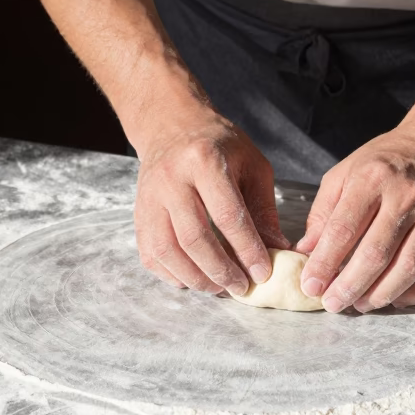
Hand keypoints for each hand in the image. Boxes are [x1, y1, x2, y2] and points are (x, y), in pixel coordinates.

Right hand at [134, 109, 289, 295]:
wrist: (172, 127)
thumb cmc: (219, 146)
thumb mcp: (252, 165)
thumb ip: (263, 209)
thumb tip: (277, 250)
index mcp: (204, 161)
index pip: (227, 215)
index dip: (247, 249)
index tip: (262, 273)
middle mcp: (171, 179)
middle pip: (194, 238)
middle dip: (221, 271)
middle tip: (241, 287)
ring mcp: (149, 197)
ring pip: (168, 251)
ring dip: (196, 278)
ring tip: (219, 288)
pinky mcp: (138, 213)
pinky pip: (150, 254)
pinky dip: (172, 274)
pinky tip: (194, 278)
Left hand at [297, 130, 414, 312]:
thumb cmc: (384, 161)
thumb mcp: (344, 173)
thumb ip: (323, 212)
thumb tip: (305, 252)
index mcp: (372, 179)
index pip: (343, 229)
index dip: (324, 263)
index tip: (310, 286)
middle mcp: (406, 197)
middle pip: (376, 254)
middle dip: (350, 286)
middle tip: (332, 304)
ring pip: (408, 267)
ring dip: (380, 294)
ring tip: (360, 305)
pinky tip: (394, 298)